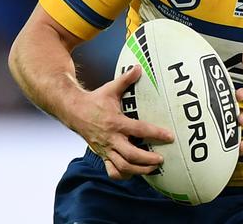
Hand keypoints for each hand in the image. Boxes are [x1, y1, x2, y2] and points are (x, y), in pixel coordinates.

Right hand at [73, 65, 173, 179]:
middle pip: (131, 155)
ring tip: (153, 168)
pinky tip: (134, 173)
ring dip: (139, 170)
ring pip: (122, 167)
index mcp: (116, 122)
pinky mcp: (102, 155)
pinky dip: (123, 175)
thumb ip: (126, 79)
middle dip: (148, 160)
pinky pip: (112, 170)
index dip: (156, 134)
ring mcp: (105, 149)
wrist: (73, 111)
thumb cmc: (95, 100)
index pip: (140, 130)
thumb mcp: (111, 88)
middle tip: (161, 159)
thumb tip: (139, 67)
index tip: (169, 136)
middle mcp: (111, 138)